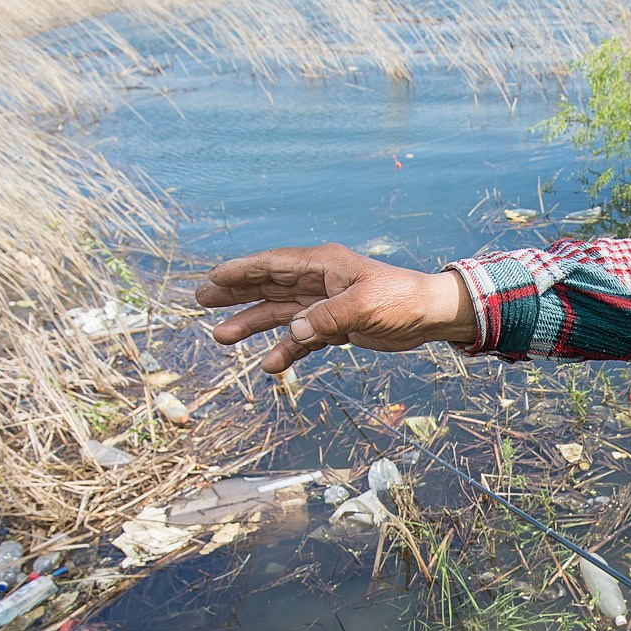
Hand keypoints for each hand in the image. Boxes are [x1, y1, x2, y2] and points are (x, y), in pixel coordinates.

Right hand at [196, 244, 478, 373]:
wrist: (429, 316)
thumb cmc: (401, 300)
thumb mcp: (364, 306)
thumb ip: (326, 318)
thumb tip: (293, 331)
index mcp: (323, 265)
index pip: (273, 265)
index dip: (241, 271)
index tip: (213, 278)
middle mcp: (319, 281)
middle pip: (268, 285)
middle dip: (235, 293)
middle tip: (201, 300)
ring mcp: (324, 304)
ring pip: (279, 313)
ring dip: (252, 323)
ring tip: (220, 337)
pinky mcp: (335, 326)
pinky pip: (302, 338)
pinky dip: (286, 350)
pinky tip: (268, 365)